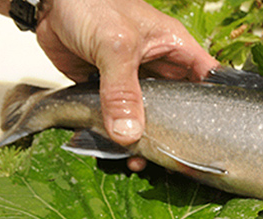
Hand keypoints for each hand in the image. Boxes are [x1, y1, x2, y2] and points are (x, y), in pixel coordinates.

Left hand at [35, 0, 217, 169]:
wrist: (49, 1)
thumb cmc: (91, 2)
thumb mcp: (115, 46)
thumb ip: (122, 92)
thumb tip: (129, 133)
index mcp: (173, 47)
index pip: (207, 79)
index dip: (213, 105)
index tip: (210, 135)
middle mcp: (157, 65)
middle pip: (176, 106)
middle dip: (172, 132)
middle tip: (169, 156)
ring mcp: (132, 79)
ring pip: (145, 116)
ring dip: (142, 137)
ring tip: (138, 159)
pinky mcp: (106, 89)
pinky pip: (116, 117)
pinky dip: (114, 133)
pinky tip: (115, 149)